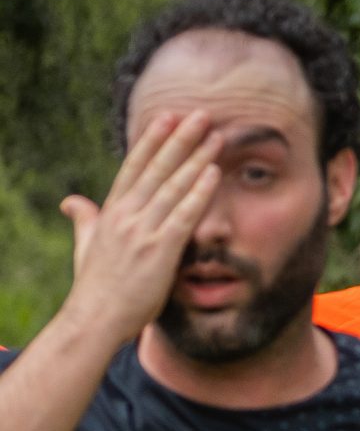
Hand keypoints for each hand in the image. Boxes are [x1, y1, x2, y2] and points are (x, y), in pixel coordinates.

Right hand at [59, 110, 223, 342]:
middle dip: (180, 139)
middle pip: (157, 168)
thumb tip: (72, 201)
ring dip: (197, 158)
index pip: (134, 167)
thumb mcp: (87, 246)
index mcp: (111, 212)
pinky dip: (200, 192)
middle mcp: (126, 215)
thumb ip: (85, 220)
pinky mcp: (160, 249)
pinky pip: (184, 214)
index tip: (168, 118)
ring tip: (216, 135)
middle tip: (200, 113)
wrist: (95, 317)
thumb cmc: (95, 286)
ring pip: (174, 186)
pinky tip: (214, 173)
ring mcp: (142, 230)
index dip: (152, 141)